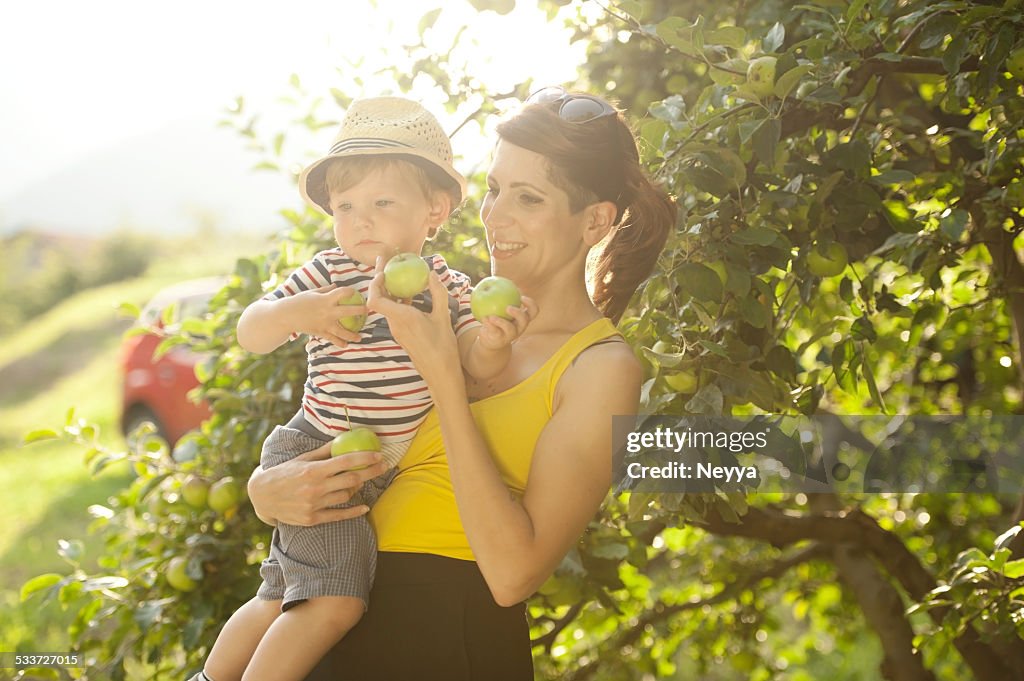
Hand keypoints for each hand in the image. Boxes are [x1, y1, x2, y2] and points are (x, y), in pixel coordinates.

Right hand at [247, 441, 388, 526]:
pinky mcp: (312, 518)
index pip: (345, 462)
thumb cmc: (285, 473)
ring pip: (346, 496)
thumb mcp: (302, 459)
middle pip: (351, 480)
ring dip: (357, 488)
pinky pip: (339, 515)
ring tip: (359, 481)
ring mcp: (314, 504)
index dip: (364, 458)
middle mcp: (315, 488)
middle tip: (383, 466)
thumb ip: (323, 451)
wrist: (263, 496)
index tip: (378, 455)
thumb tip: (343, 439)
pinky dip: (354, 511)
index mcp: (313, 470)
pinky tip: (364, 507)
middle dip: (370, 472)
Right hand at [286, 285, 364, 347]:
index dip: (351, 291)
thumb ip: (326, 290)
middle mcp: (328, 311)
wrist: (286, 315)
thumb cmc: (299, 301)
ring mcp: (325, 323)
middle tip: (368, 311)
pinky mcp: (320, 332)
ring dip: (353, 335)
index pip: (343, 293)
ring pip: (343, 331)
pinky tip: (345, 345)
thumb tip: (336, 286)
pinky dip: (339, 342)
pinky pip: (332, 339)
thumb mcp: (312, 293)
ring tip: (360, 337)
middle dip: (360, 311)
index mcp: (326, 299)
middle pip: (348, 311)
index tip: (356, 292)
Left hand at [366, 257, 460, 386]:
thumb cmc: (443, 347)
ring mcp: (397, 330)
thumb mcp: (443, 318)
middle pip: (379, 299)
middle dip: (381, 279)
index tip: (384, 270)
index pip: (375, 300)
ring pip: (387, 305)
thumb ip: (438, 294)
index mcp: (402, 318)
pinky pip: (395, 312)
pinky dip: (398, 300)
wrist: (440, 373)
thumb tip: (432, 273)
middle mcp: (395, 324)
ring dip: (390, 289)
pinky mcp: (402, 334)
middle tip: (385, 261)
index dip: (375, 283)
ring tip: (398, 273)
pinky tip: (410, 293)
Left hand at [476, 296, 536, 351]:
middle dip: (518, 313)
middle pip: (525, 320)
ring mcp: (511, 335)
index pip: (533, 311)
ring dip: (501, 322)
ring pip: (510, 329)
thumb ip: (499, 295)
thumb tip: (492, 278)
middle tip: (508, 307)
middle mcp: (520, 327)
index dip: (531, 304)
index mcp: (523, 318)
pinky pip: (495, 332)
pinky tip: (483, 318)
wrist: (490, 339)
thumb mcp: (499, 307)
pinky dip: (489, 325)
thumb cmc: (496, 318)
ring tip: (492, 316)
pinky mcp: (500, 340)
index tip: (521, 297)